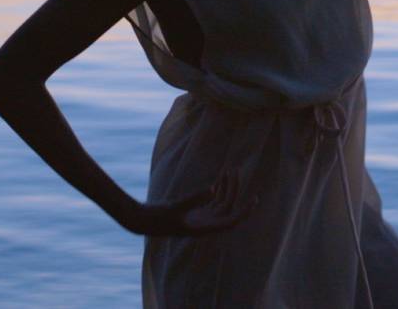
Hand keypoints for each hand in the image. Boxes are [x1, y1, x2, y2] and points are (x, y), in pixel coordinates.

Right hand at [117, 170, 258, 236]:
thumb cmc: (157, 217)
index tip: (255, 199)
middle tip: (234, 170)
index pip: (231, 221)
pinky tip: (220, 178)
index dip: (245, 211)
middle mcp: (205, 225)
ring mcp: (201, 219)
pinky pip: (213, 202)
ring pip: (222, 204)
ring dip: (227, 188)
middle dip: (233, 190)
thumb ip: (194, 199)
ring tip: (229, 169)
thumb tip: (213, 190)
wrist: (142, 221)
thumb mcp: (176, 207)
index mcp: (204, 228)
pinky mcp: (195, 213)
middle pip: (228, 208)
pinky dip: (218, 191)